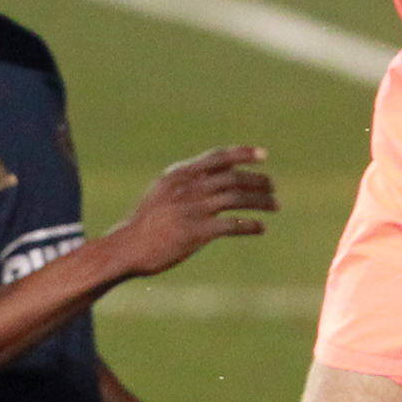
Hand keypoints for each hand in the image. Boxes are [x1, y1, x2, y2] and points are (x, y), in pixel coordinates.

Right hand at [105, 145, 276, 276]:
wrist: (126, 247)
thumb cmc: (146, 221)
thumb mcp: (163, 191)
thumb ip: (188, 181)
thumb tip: (221, 174)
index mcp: (179, 174)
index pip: (218, 157)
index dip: (243, 154)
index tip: (264, 155)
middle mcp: (187, 188)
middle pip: (234, 178)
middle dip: (258, 182)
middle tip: (273, 188)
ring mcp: (193, 209)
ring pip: (238, 198)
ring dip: (261, 201)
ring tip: (275, 206)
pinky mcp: (197, 232)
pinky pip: (233, 224)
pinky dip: (251, 225)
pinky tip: (260, 228)